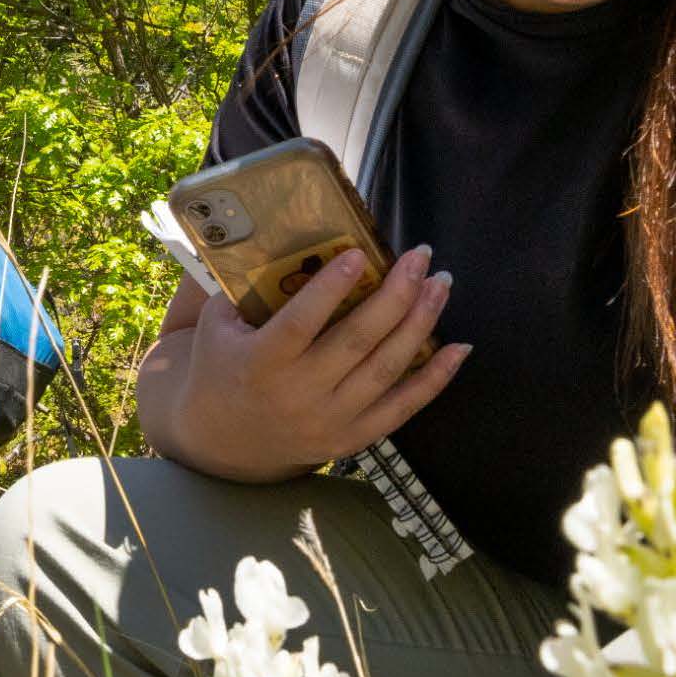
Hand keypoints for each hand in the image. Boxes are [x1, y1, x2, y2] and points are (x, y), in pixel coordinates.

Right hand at [147, 244, 466, 481]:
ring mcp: (329, 420)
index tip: (361, 255)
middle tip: (421, 256)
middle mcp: (298, 395)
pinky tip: (459, 348)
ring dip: (421, 323)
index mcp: (260, 363)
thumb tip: (288, 236)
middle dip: (397, 294)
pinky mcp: (351, 439)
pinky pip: (402, 408)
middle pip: (357, 341)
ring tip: (441, 284)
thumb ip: (246, 289)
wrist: (223, 440)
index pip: (300, 323)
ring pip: (386, 369)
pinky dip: (435, 379)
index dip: (331, 289)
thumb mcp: (216, 327)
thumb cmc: (223, 366)